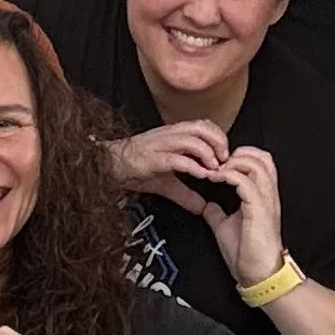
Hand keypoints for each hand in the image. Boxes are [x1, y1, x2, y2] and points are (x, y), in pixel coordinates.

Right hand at [107, 118, 233, 212]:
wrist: (109, 166)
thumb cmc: (136, 168)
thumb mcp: (166, 183)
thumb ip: (185, 194)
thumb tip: (202, 208)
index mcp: (173, 136)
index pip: (203, 126)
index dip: (218, 137)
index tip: (226, 156)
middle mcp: (169, 136)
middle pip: (201, 127)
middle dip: (218, 142)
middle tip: (225, 160)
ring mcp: (160, 145)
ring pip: (191, 139)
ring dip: (208, 153)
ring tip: (214, 168)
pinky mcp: (152, 158)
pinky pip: (176, 158)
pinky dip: (192, 166)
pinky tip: (200, 175)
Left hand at [191, 144, 286, 285]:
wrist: (259, 275)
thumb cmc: (247, 255)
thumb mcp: (226, 227)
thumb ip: (218, 213)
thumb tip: (207, 205)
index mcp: (263, 197)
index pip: (260, 162)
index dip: (240, 156)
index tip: (218, 165)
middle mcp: (268, 195)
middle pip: (263, 156)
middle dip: (239, 153)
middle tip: (217, 163)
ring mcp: (266, 201)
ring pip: (257, 164)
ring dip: (233, 162)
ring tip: (216, 170)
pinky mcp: (259, 210)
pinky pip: (245, 182)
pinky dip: (228, 176)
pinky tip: (215, 179)